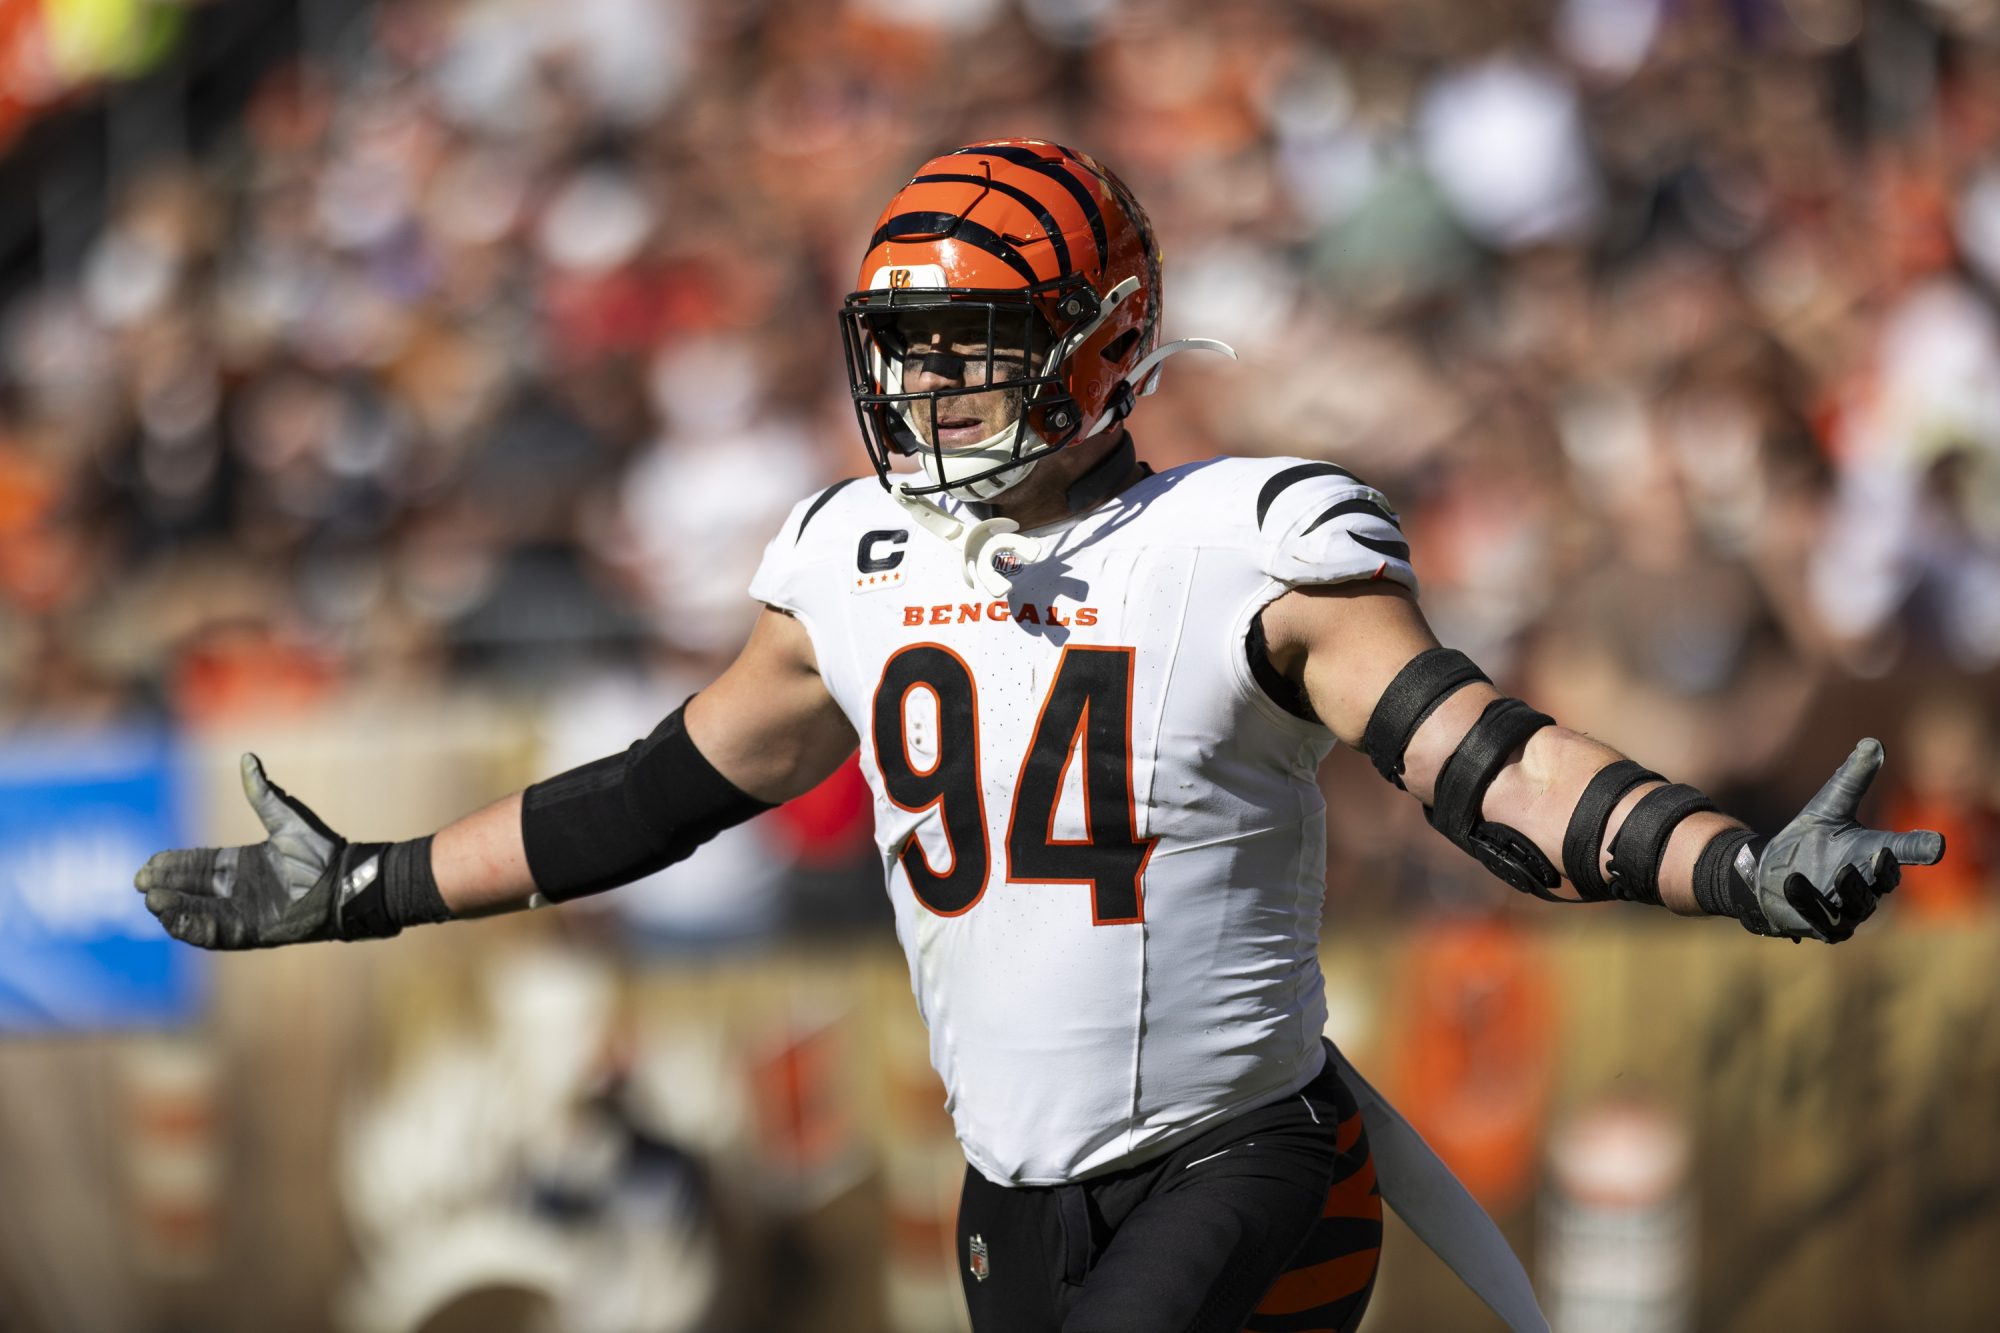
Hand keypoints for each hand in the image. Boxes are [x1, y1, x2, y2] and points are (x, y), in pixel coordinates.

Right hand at [134, 754, 355, 949]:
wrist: (344, 881)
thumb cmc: (321, 849)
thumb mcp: (286, 818)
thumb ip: (262, 793)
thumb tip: (247, 757)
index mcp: (243, 862)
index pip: (198, 863)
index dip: (173, 864)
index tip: (150, 864)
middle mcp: (239, 888)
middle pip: (191, 888)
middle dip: (165, 886)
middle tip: (141, 883)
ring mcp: (244, 911)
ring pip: (197, 912)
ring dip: (173, 908)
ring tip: (153, 901)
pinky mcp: (251, 931)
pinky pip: (215, 933)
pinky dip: (193, 927)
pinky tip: (173, 920)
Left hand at [1747, 738, 1944, 941]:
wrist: (1767, 872)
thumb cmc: (1806, 840)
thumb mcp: (1827, 807)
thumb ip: (1851, 780)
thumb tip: (1873, 743)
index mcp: (1872, 856)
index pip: (1902, 852)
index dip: (1919, 848)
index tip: (1937, 844)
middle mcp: (1865, 886)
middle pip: (1883, 884)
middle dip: (1883, 871)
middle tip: (1880, 854)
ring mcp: (1845, 910)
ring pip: (1857, 906)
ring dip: (1849, 889)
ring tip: (1839, 871)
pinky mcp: (1821, 925)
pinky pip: (1821, 919)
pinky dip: (1808, 902)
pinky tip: (1792, 882)